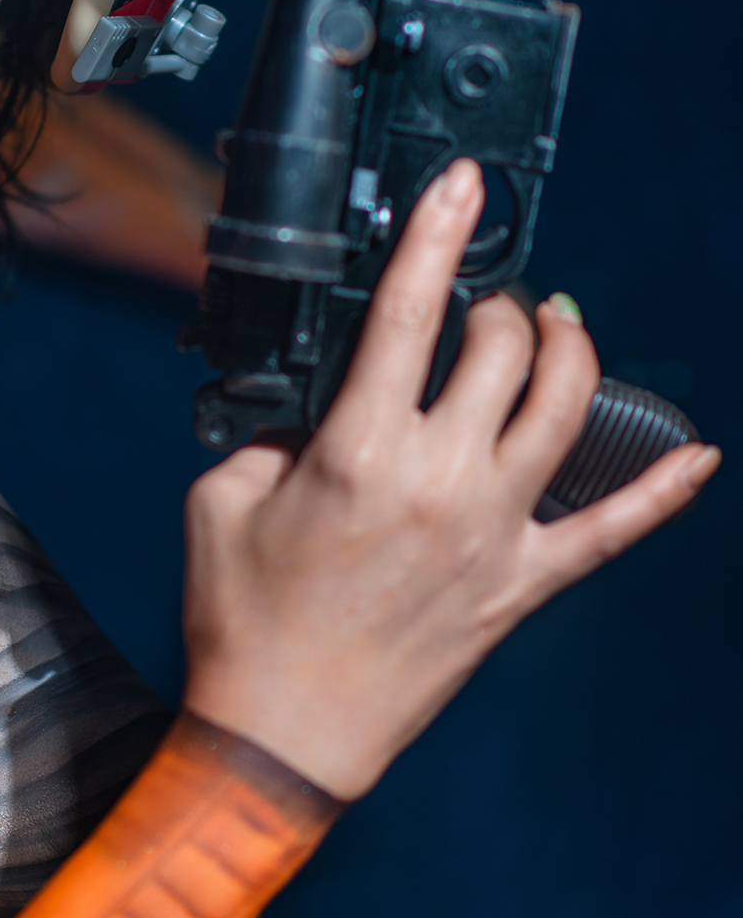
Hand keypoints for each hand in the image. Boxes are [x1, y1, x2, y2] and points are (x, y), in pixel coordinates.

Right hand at [182, 157, 719, 799]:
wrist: (283, 734)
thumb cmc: (243, 620)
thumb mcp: (222, 500)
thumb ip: (269, 434)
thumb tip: (313, 404)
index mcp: (358, 452)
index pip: (404, 314)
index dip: (437, 235)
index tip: (460, 183)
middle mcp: (439, 482)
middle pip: (501, 350)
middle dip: (497, 302)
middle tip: (481, 301)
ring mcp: (492, 534)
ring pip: (566, 411)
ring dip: (568, 351)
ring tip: (554, 328)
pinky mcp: (521, 585)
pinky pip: (611, 531)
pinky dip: (660, 492)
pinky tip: (699, 455)